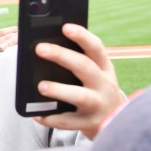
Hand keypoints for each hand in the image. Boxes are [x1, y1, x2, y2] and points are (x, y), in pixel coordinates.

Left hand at [31, 24, 124, 139]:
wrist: (114, 121)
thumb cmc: (95, 89)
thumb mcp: (94, 74)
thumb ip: (76, 61)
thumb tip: (44, 45)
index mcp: (104, 68)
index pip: (96, 48)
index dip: (82, 36)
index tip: (65, 27)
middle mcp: (104, 85)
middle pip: (85, 67)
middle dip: (62, 56)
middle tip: (40, 48)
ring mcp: (98, 105)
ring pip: (80, 96)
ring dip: (59, 90)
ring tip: (41, 86)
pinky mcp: (89, 124)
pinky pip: (68, 121)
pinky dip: (51, 118)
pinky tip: (36, 115)